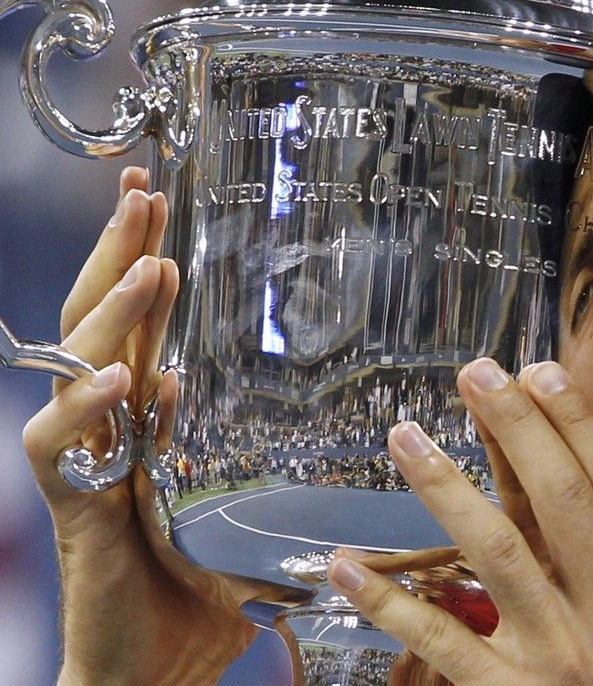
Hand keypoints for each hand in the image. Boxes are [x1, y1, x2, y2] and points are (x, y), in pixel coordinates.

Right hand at [21, 167, 256, 685]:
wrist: (154, 667)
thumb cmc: (202, 586)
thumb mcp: (242, 499)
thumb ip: (251, 447)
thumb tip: (294, 395)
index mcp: (146, 416)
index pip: (140, 320)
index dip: (144, 258)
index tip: (162, 200)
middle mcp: (108, 427)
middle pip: (101, 320)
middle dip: (121, 254)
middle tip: (144, 192)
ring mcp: (84, 463)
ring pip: (77, 367)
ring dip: (112, 314)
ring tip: (151, 266)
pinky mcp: (73, 510)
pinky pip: (60, 450)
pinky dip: (86, 411)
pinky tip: (119, 380)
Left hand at [327, 358, 592, 684]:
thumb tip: (553, 460)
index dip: (577, 423)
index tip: (537, 371)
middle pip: (561, 499)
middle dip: (516, 427)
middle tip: (476, 374)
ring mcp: (557, 658)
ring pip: (497, 553)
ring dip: (446, 487)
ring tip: (405, 435)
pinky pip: (443, 639)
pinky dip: (392, 602)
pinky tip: (349, 563)